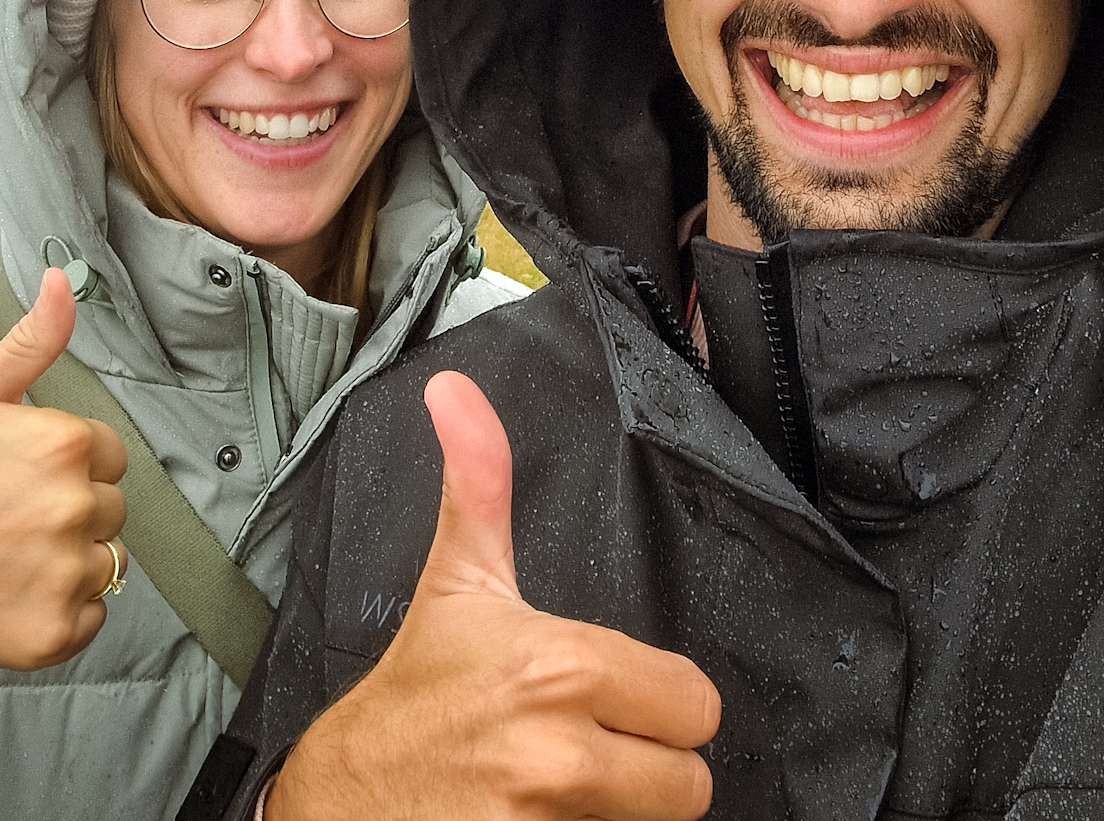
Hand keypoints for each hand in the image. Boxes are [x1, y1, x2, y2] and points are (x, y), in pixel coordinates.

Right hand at [0, 266, 127, 667]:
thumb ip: (33, 342)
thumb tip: (61, 279)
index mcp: (65, 444)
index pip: (110, 456)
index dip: (68, 465)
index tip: (26, 476)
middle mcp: (74, 507)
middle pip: (110, 508)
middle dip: (69, 512)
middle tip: (12, 517)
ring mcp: (66, 573)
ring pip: (104, 563)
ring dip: (66, 564)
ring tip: (11, 556)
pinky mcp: (56, 633)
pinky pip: (92, 618)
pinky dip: (59, 614)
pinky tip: (15, 595)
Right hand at [268, 371, 719, 820]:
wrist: (342, 801)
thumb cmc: (415, 694)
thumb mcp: (457, 581)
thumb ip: (481, 480)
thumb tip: (456, 390)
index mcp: (560, 667)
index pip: (695, 704)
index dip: (660, 702)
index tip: (614, 698)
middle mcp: (560, 753)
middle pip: (689, 781)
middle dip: (650, 765)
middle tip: (596, 745)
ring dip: (622, 811)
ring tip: (567, 785)